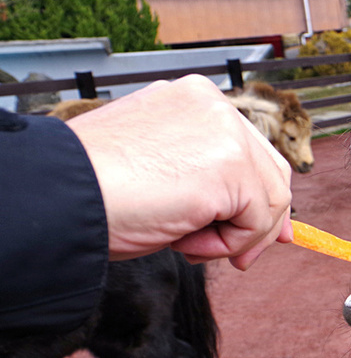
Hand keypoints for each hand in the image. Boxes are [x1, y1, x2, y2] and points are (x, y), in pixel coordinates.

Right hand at [67, 75, 293, 268]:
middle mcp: (214, 106)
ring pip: (272, 199)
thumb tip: (284, 227)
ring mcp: (225, 131)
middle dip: (259, 223)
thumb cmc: (96, 191)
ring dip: (235, 237)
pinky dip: (228, 246)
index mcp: (194, 100)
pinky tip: (183, 241)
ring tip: (186, 243)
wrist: (59, 197)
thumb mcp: (167, 179)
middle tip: (233, 257)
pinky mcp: (230, 164)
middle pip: (272, 172)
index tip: (246, 236)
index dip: (257, 199)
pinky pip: (259, 220)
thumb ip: (217, 187)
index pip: (251, 151)